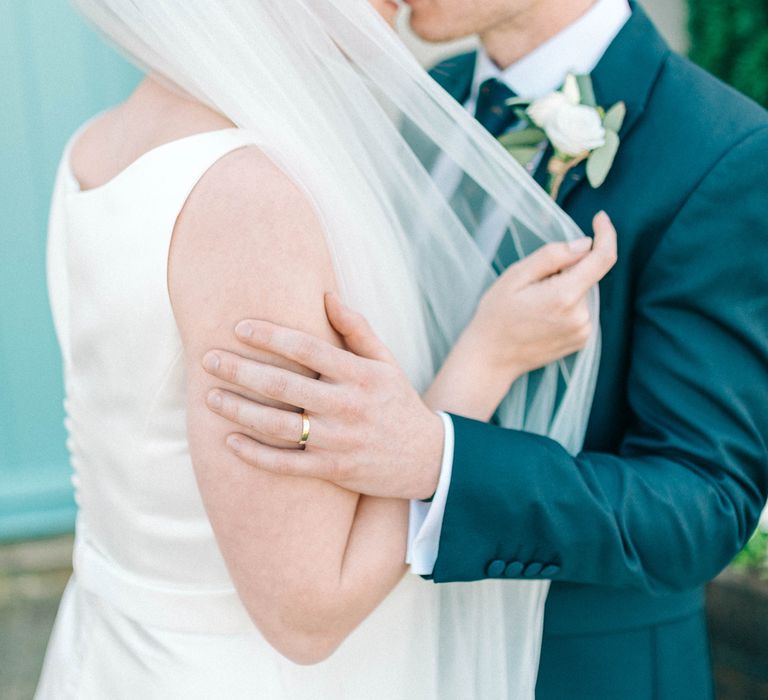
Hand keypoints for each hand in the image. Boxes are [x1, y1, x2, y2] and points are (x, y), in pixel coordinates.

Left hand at [203, 294, 444, 499]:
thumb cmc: (398, 402)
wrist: (428, 459)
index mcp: (361, 375)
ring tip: (210, 397)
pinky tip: (230, 441)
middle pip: (285, 385)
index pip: (308, 349)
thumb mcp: (386, 362)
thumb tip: (325, 294)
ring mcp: (340, 442)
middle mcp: (349, 407)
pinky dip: (256, 455)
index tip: (239, 327)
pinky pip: (287, 465)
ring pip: (279, 427)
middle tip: (208, 359)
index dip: (271, 336)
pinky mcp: (334, 471)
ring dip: (240, 411)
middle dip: (241, 370)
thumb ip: (356, 328)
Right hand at [468, 211, 617, 379]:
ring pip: (584, 293)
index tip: (599, 218)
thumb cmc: (496, 315)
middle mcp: (581, 316)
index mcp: (564, 296)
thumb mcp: (515, 276)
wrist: (491, 359)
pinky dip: (567, 305)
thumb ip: (552, 256)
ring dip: (566, 288)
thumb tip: (584, 244)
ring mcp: (583, 331)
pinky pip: (582, 310)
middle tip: (533, 284)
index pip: (603, 258)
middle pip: (588, 275)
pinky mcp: (581, 341)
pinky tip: (542, 316)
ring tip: (534, 304)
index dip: (606, 234)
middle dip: (567, 269)